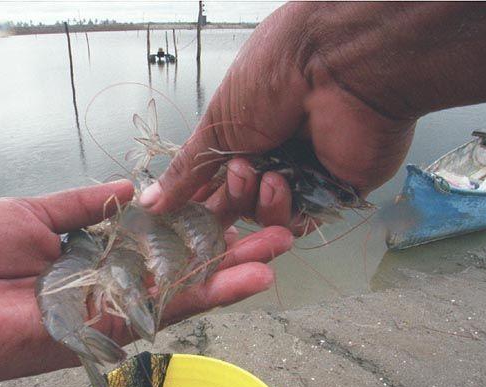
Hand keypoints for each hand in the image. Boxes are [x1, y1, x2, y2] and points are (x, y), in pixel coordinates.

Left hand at [0, 180, 291, 386]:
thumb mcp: (34, 214)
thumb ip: (84, 204)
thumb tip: (132, 188)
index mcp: (97, 255)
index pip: (159, 238)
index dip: (198, 222)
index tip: (237, 202)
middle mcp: (114, 285)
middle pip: (183, 266)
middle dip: (230, 248)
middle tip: (281, 229)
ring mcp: (115, 310)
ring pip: (187, 289)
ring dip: (234, 271)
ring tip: (279, 251)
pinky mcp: (108, 330)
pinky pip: (164, 310)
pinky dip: (207, 294)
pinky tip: (245, 279)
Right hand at [139, 3, 415, 223]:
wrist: (336, 66)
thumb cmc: (274, 76)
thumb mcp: (217, 124)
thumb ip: (187, 170)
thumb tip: (150, 202)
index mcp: (244, 134)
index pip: (213, 182)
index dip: (199, 200)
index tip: (180, 215)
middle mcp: (274, 154)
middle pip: (239, 204)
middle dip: (230, 198)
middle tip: (236, 175)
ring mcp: (304, 174)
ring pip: (266, 216)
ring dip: (257, 200)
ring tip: (263, 173)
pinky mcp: (334, 192)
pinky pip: (301, 221)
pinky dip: (286, 210)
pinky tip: (284, 184)